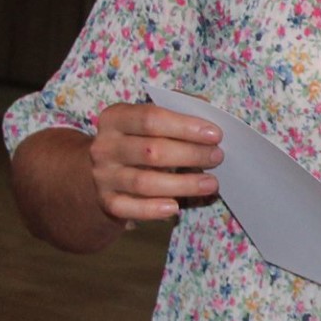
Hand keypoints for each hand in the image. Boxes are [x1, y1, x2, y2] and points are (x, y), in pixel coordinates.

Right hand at [86, 102, 221, 223]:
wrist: (106, 170)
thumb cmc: (139, 140)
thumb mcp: (151, 120)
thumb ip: (177, 113)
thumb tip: (208, 110)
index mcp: (115, 118)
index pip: (151, 118)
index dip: (185, 127)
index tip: (215, 135)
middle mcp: (105, 146)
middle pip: (151, 151)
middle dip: (190, 154)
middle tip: (217, 157)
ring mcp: (103, 175)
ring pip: (144, 182)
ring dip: (182, 184)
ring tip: (211, 183)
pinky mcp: (106, 201)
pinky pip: (129, 208)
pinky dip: (152, 209)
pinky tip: (175, 207)